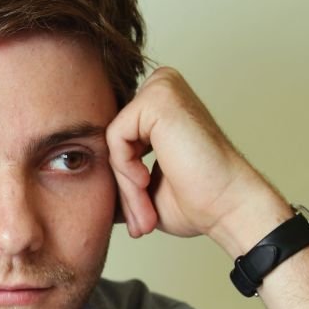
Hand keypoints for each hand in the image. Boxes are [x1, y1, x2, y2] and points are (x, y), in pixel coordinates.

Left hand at [105, 67, 278, 243]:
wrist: (227, 207)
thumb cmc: (196, 200)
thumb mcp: (143, 188)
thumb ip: (116, 175)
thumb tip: (80, 179)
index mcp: (158, 105)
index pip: (114, 143)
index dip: (122, 185)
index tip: (140, 217)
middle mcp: (160, 87)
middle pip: (110, 142)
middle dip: (122, 188)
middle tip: (143, 220)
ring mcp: (160, 87)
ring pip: (111, 143)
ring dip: (125, 186)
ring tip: (146, 210)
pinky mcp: (157, 97)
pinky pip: (114, 139)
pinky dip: (125, 172)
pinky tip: (148, 183)